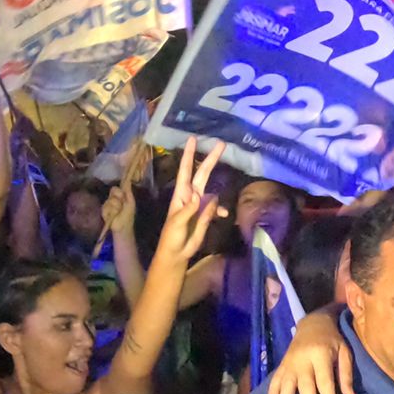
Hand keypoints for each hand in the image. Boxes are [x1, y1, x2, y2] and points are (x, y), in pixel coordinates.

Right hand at [102, 184, 134, 236]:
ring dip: (116, 207)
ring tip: (118, 212)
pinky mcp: (103, 210)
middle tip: (121, 206)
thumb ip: (128, 192)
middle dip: (119, 197)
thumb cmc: (128, 215)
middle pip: (113, 190)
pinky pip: (106, 207)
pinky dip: (111, 212)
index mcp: (119, 196)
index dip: (119, 190)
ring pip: (110, 200)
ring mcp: (107, 204)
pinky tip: (113, 215)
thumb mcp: (130, 203)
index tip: (122, 195)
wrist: (123, 226)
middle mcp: (112, 198)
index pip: (116, 188)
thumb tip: (128, 181)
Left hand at [153, 137, 222, 261]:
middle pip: (202, 174)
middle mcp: (191, 196)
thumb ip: (189, 210)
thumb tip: (201, 195)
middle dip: (211, 159)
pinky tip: (221, 219)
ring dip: (217, 198)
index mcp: (181, 195)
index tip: (192, 139)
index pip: (185, 171)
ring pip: (212, 193)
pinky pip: (216, 208)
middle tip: (221, 144)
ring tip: (220, 212)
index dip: (189, 155)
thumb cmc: (172, 237)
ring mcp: (199, 205)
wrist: (176, 254)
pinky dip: (219, 211)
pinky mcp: (206, 215)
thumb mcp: (177, 223)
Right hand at [266, 309, 353, 393]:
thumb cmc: (332, 340)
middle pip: (306, 385)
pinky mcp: (283, 363)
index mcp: (321, 355)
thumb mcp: (344, 352)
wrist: (312, 323)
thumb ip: (346, 373)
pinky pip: (276, 378)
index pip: (325, 381)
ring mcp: (290, 362)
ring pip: (287, 383)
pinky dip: (272, 391)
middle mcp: (303, 359)